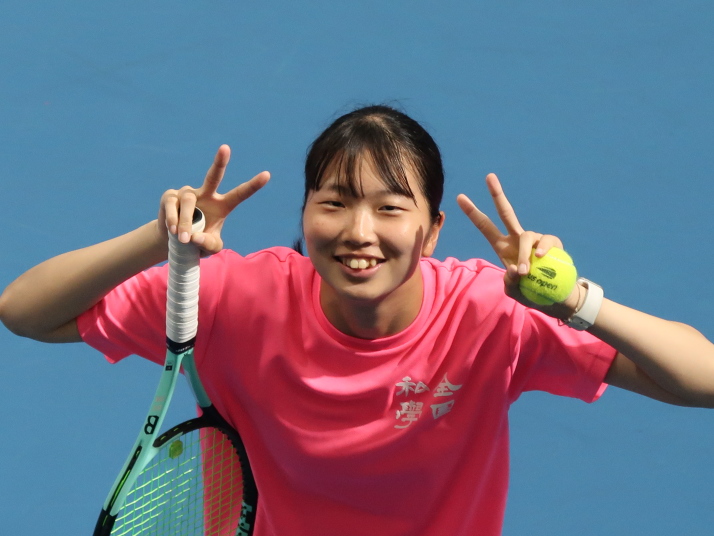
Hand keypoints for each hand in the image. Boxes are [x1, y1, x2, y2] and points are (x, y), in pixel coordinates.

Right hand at [159, 145, 269, 253]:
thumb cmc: (198, 242)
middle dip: (219, 162)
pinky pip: (172, 205)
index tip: (267, 175)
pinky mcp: (170, 196)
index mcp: (222, 206)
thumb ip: (209, 244)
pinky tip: (173, 231)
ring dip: (185, 222)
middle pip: (214, 176)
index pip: (239, 194)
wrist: (174, 243)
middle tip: (225, 148)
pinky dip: (173, 220)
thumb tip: (195, 236)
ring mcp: (187, 193)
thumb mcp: (209, 248)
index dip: (253, 185)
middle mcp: (206, 195)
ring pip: (188, 201)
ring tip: (183, 238)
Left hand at [457, 173, 574, 311]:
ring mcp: (534, 239)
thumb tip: (516, 269)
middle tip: (489, 176)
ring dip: (524, 254)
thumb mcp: (514, 291)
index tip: (459, 197)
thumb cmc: (529, 291)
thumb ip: (510, 283)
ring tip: (525, 272)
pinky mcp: (552, 243)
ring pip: (525, 236)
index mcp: (502, 246)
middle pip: (506, 212)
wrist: (554, 295)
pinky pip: (546, 241)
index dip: (473, 213)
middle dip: (497, 194)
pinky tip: (540, 258)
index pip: (485, 226)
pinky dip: (543, 249)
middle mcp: (516, 238)